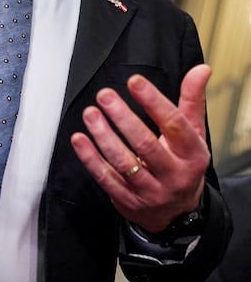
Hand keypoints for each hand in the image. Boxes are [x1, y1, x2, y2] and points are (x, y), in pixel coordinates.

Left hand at [70, 65, 211, 232]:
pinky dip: (90, 158)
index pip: (175, 125)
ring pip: (123, 162)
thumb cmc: (182, 163)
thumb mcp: (193, 134)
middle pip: (146, 144)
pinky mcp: (128, 200)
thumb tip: (201, 69)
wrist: (176, 212)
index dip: (154, 102)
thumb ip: (192, 101)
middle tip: (104, 95)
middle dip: (123, 118)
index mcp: (193, 155)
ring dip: (103, 136)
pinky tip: (79, 139)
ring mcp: (150, 190)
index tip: (134, 82)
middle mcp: (173, 174)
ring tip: (90, 113)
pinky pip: (106, 178)